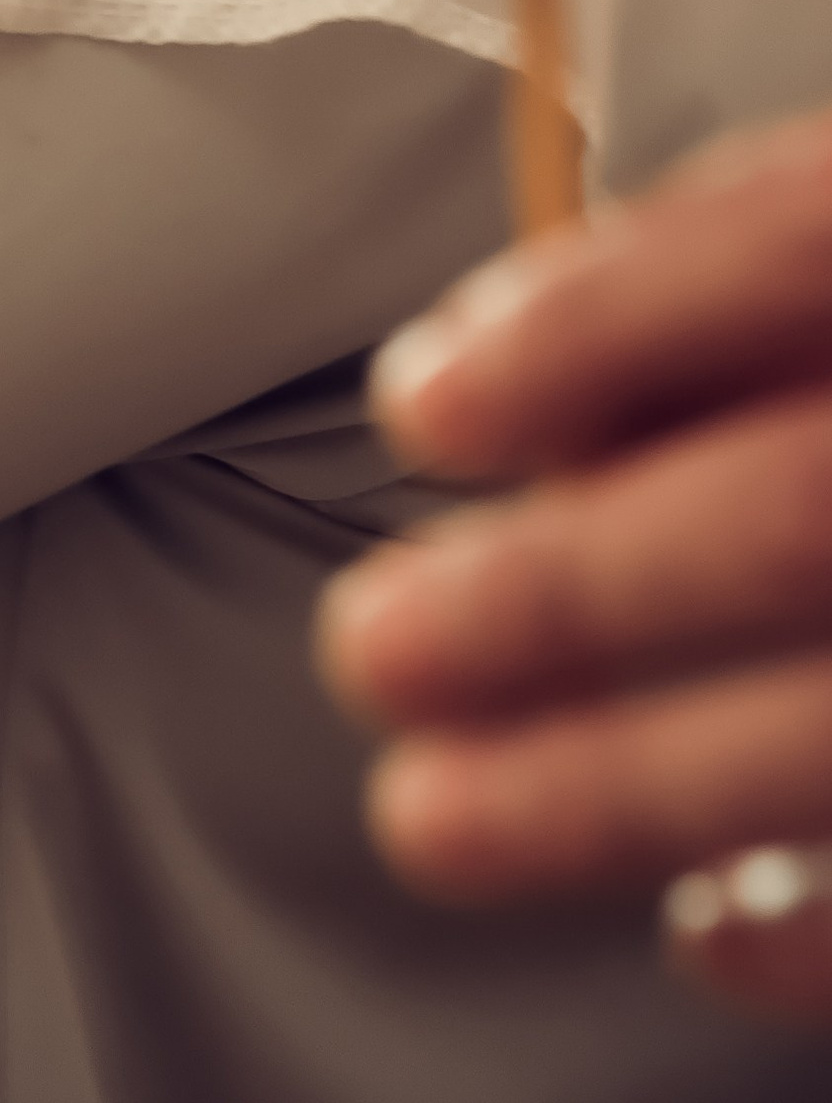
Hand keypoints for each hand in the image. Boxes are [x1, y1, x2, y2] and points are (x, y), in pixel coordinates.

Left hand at [318, 110, 831, 1026]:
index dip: (602, 316)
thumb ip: (768, 276)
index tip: (425, 405)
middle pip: (809, 514)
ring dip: (637, 787)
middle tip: (379, 646)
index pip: (800, 239)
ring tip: (439, 815)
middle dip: (573, 597)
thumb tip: (531, 382)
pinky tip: (708, 929)